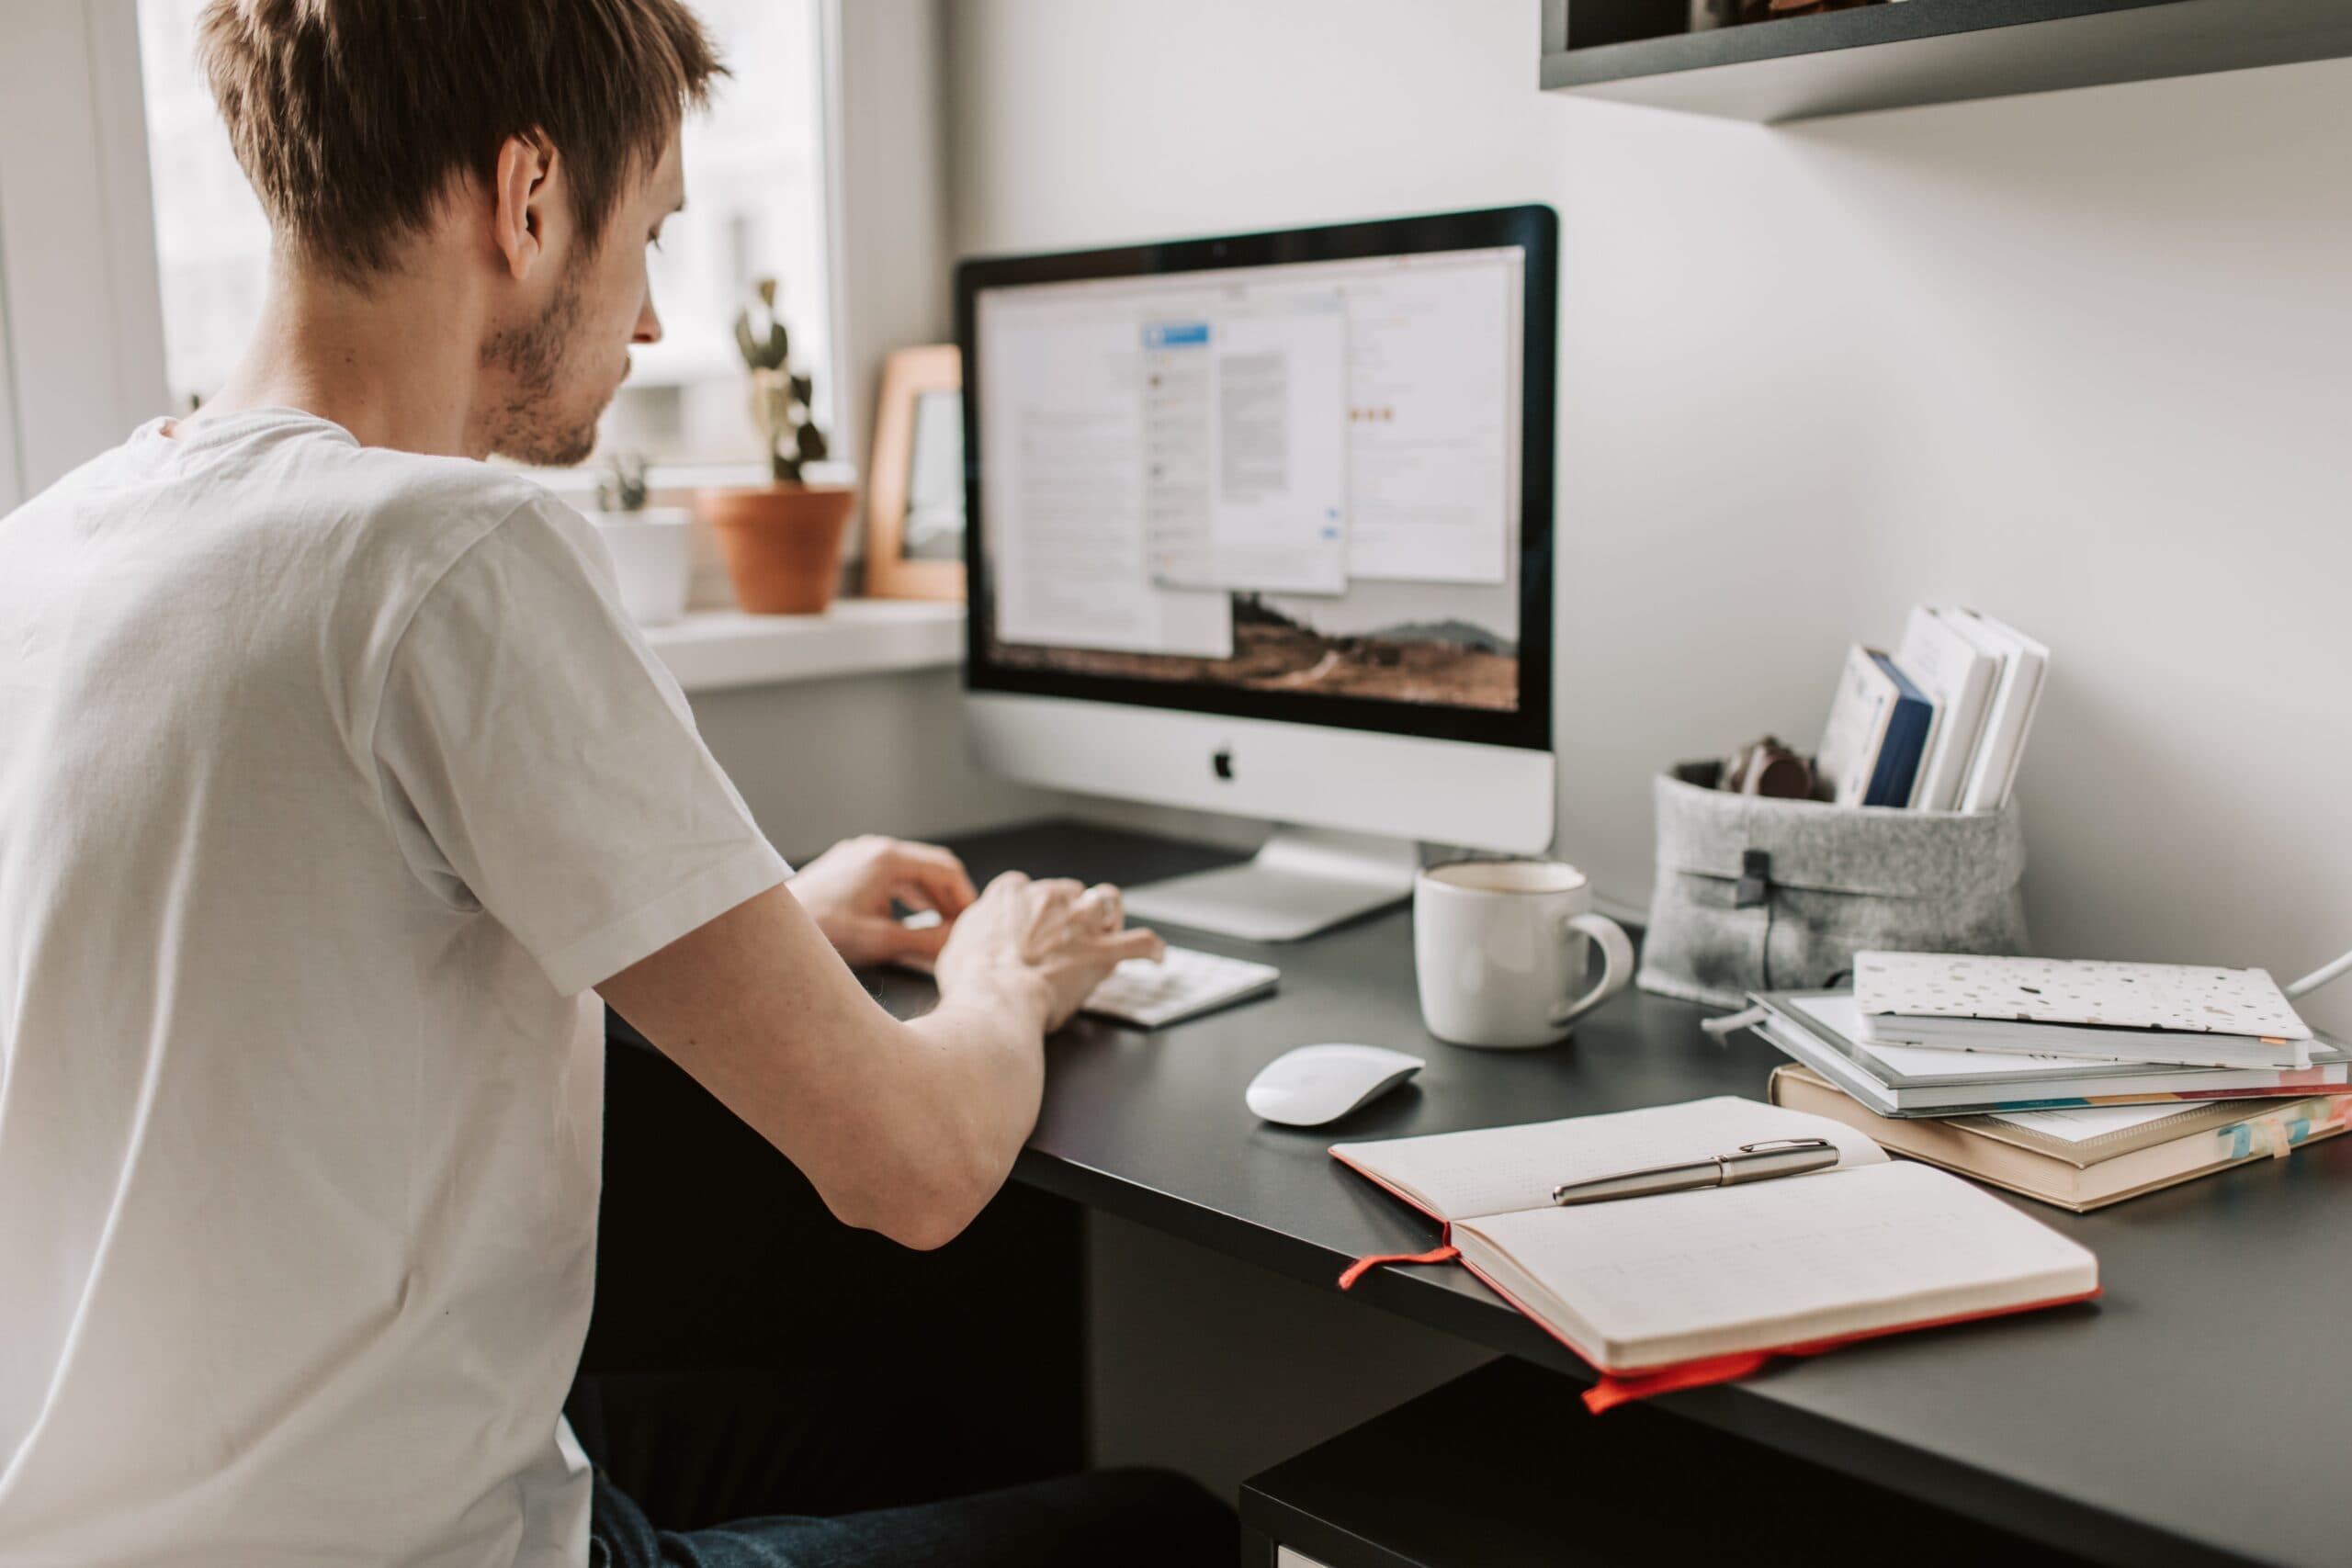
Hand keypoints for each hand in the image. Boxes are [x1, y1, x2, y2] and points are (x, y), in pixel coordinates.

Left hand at [787, 835, 978, 968]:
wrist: (768, 932)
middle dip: (949, 898)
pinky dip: (907, 896)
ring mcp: (857, 855)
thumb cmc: (821, 932)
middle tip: (962, 927)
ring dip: (929, 898)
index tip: (974, 922)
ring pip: (909, 871)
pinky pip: (888, 876)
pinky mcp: (845, 868)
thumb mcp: (882, 941)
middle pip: (929, 867)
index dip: (966, 897)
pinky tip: (909, 920)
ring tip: (941, 927)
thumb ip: (926, 943)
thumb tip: (957, 944)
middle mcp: (873, 848)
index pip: (946, 868)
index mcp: (887, 858)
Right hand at [935, 872, 1163, 1031]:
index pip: (1027, 888)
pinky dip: (1151, 949)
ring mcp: (1080, 922)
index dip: (1031, 908)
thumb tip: (977, 938)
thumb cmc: (972, 980)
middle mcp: (1049, 897)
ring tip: (1109, 928)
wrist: (995, 998)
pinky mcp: (1103, 951)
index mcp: (1012, 893)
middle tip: (1063, 937)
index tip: (1029, 925)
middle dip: (1069, 911)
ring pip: (1106, 900)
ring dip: (1108, 915)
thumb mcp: (957, 945)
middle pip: (1069, 891)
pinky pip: (1141, 943)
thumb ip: (975, 932)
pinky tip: (1155, 955)